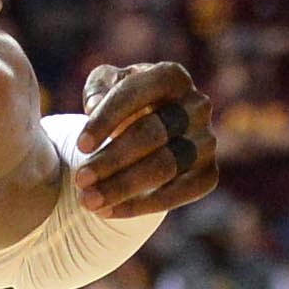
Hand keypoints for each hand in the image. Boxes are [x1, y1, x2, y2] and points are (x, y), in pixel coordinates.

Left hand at [75, 63, 219, 219]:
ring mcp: (206, 141)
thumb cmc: (123, 106)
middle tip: (79, 180)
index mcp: (172, 76)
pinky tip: (108, 212)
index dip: (108, 118)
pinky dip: (141, 205)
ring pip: (164, 166)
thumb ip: (99, 88)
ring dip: (123, 186)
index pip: (139, 92)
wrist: (148, 136)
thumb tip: (96, 105)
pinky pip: (178, 194)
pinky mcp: (208, 174)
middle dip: (112, 159)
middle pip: (152, 133)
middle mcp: (197, 105)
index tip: (80, 145)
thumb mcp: (106, 87)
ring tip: (88, 201)